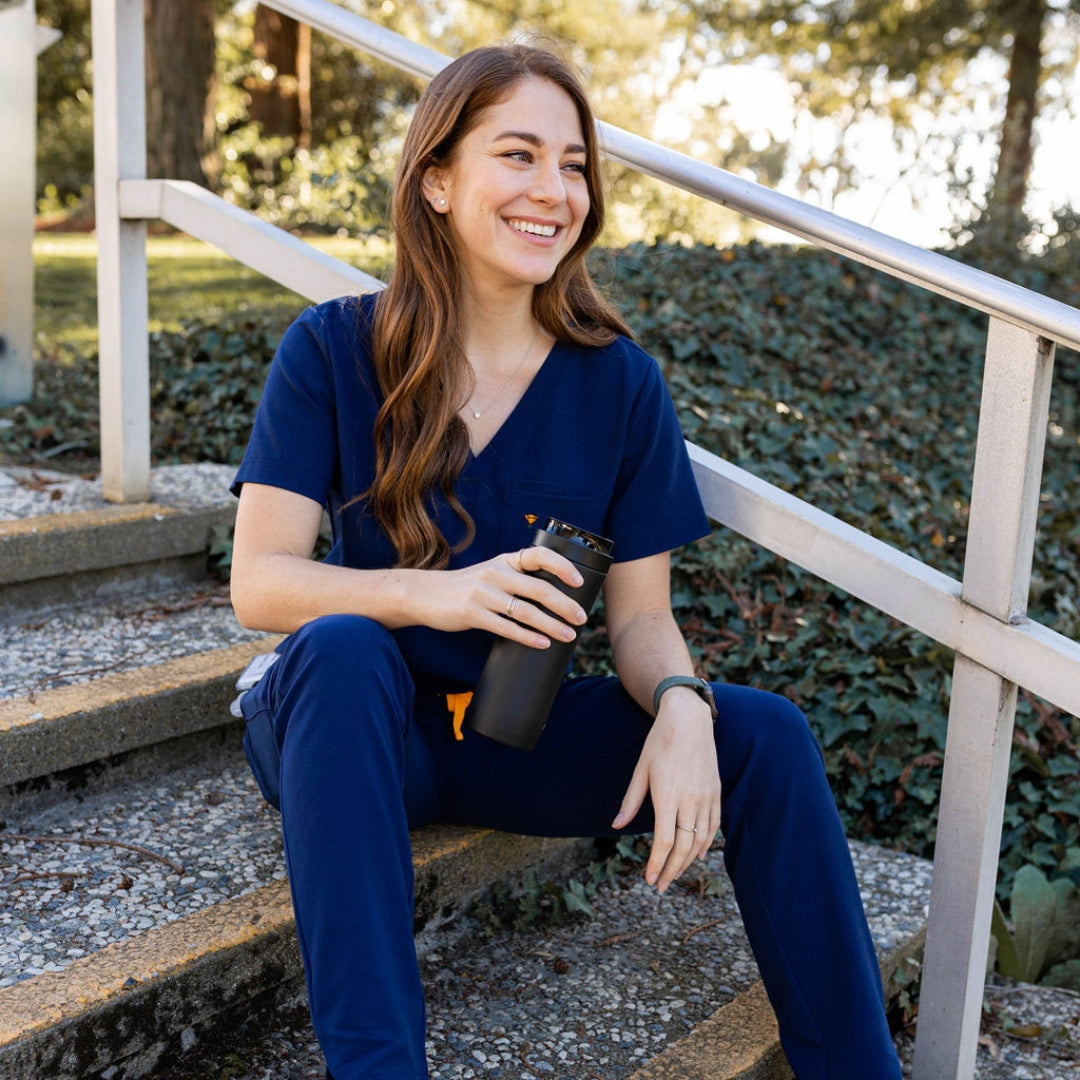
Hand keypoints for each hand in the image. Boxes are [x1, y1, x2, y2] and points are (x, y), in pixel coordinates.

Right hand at [412, 546, 587, 647]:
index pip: (539, 555)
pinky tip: (542, 643)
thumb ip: (515, 578)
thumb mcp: (491, 573)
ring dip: (552, 625)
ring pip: (526, 611)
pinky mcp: (472, 613)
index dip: (562, 566)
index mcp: (505, 560)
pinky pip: (506, 627)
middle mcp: (496, 573)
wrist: (425, 594)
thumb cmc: (466, 587)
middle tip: (582, 618)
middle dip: (565, 605)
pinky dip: (527, 637)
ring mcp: (483, 593)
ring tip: (569, 635)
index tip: (579, 582)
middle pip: (539, 588)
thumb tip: (552, 596)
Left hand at [611, 688, 720, 892]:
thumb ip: (631, 800)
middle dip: (671, 870)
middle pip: (684, 846)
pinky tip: (697, 854)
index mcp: (668, 795)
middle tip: (661, 886)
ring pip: (701, 840)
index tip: (650, 879)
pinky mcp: (716, 793)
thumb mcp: (641, 769)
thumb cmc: (660, 742)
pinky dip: (705, 844)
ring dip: (687, 862)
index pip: (664, 841)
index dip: (657, 863)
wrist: (689, 719)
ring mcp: (706, 797)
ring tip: (674, 873)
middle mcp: (690, 799)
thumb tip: (617, 825)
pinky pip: (713, 826)